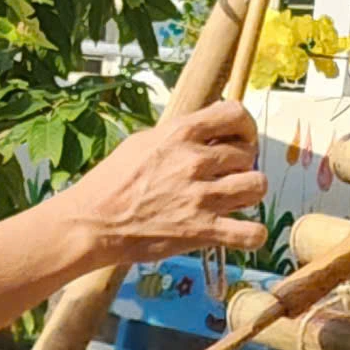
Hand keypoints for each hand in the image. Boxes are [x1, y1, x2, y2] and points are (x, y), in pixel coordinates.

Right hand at [62, 101, 267, 263]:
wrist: (93, 223)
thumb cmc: (111, 183)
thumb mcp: (142, 142)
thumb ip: (178, 134)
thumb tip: (206, 128)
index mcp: (181, 134)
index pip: (236, 114)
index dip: (245, 127)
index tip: (239, 139)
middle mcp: (195, 161)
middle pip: (248, 154)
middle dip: (242, 164)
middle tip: (226, 176)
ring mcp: (202, 197)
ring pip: (257, 186)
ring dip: (248, 193)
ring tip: (233, 200)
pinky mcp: (203, 230)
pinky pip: (251, 233)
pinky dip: (252, 235)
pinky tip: (240, 231)